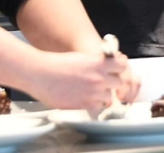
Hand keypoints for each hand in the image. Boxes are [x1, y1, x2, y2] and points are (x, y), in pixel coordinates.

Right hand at [24, 50, 139, 111]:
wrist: (41, 74)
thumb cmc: (57, 64)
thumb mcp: (80, 57)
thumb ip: (96, 63)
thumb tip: (107, 67)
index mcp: (98, 63)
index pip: (122, 65)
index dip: (119, 66)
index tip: (115, 68)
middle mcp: (99, 78)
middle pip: (119, 82)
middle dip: (112, 81)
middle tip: (104, 81)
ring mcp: (93, 92)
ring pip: (109, 96)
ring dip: (104, 94)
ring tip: (92, 90)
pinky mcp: (85, 104)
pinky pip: (99, 106)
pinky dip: (95, 103)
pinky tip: (85, 97)